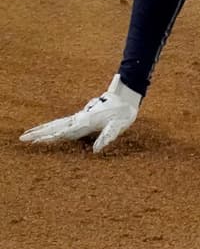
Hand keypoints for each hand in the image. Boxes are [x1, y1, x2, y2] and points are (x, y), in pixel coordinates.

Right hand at [20, 75, 141, 152]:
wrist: (126, 96)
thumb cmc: (123, 113)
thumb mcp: (118, 127)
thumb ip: (107, 137)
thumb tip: (96, 151)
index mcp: (86, 122)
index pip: (64, 132)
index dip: (51, 137)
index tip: (37, 141)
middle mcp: (80, 118)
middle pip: (55, 126)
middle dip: (39, 133)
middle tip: (22, 138)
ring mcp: (80, 117)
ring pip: (57, 123)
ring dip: (43, 129)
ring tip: (28, 134)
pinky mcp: (83, 117)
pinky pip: (64, 123)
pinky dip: (53, 127)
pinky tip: (48, 130)